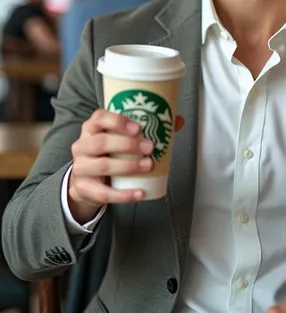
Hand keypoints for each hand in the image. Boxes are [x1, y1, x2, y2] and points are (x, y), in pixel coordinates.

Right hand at [68, 109, 184, 223]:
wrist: (87, 182)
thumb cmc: (109, 153)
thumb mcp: (120, 138)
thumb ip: (147, 128)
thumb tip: (178, 120)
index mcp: (91, 128)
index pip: (99, 117)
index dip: (117, 121)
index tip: (138, 127)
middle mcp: (82, 145)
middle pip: (101, 142)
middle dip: (127, 145)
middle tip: (150, 147)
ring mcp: (81, 167)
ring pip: (102, 166)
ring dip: (128, 166)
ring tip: (148, 165)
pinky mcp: (84, 189)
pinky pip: (104, 193)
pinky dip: (124, 195)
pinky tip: (140, 193)